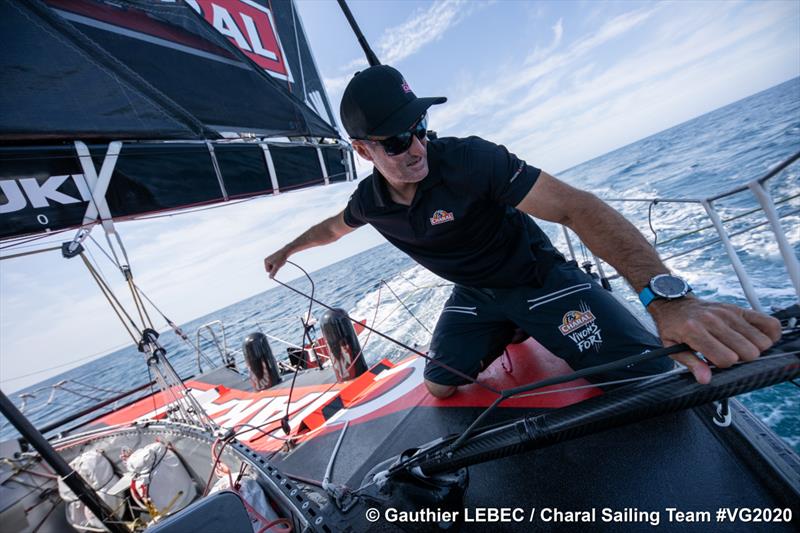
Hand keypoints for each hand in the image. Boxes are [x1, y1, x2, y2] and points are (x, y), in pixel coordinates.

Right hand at [264, 249, 288, 278]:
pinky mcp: (273, 260)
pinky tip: (280, 261)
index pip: (268, 271)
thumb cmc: (281, 259)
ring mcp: (270, 260)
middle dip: (275, 268)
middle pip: (270, 270)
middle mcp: (267, 260)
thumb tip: (270, 278)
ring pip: (273, 268)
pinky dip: (278, 265)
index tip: (276, 265)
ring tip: (279, 262)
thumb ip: (273, 272)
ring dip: (277, 266)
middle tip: (278, 263)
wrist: (286, 252)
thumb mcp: (277, 267)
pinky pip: (275, 265)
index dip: (273, 270)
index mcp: (266, 261)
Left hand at [650, 297, 780, 383]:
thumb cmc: (674, 328)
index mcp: (694, 331)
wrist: (675, 305)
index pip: (726, 359)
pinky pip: (768, 323)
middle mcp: (713, 320)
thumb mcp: (672, 348)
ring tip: (737, 347)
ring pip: (761, 341)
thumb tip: (705, 379)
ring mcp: (728, 313)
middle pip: (748, 352)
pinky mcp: (738, 309)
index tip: (714, 361)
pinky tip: (756, 339)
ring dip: (754, 349)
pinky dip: (769, 335)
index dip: (723, 366)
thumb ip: (691, 364)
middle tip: (728, 354)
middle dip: (741, 360)